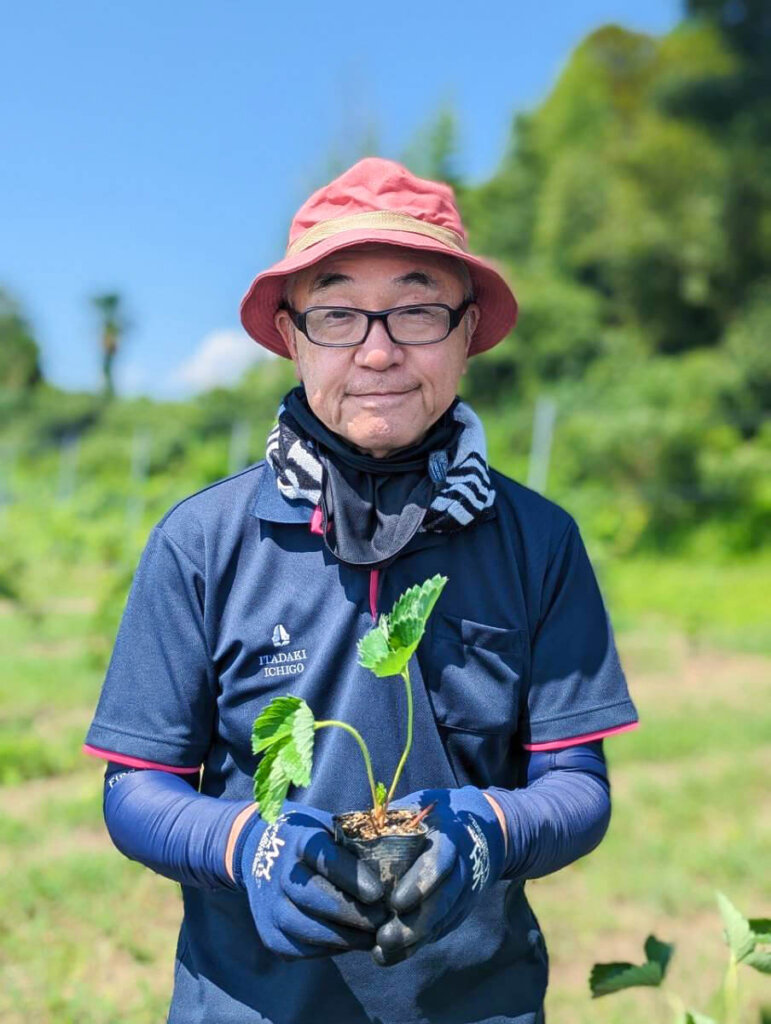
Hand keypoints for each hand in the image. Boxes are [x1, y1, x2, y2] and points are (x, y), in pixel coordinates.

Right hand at [235, 800, 389, 959]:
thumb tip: (400, 858)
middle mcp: (278, 872)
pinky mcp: (269, 935)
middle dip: (353, 913)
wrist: (260, 852)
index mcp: (299, 840)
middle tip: (382, 918)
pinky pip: (302, 949)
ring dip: (345, 937)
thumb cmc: (312, 838)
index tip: (378, 892)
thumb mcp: (330, 827)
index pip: (324, 858)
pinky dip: (330, 949)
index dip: (352, 877)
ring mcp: (270, 906)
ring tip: (373, 936)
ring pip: (308, 928)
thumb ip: (356, 842)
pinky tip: (350, 942)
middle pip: (315, 898)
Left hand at [372, 786, 506, 966]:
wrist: (483, 829)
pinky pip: (440, 930)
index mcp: (449, 837)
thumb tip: (345, 834)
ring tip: (381, 953)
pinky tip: (391, 955)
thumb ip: (389, 821)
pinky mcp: (460, 909)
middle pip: (442, 901)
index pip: (438, 863)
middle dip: (414, 925)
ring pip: (441, 921)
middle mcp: (462, 868)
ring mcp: (465, 892)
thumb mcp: (418, 807)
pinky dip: (417, 945)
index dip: (419, 884)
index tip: (394, 903)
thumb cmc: (437, 815)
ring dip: (412, 942)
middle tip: (384, 939)